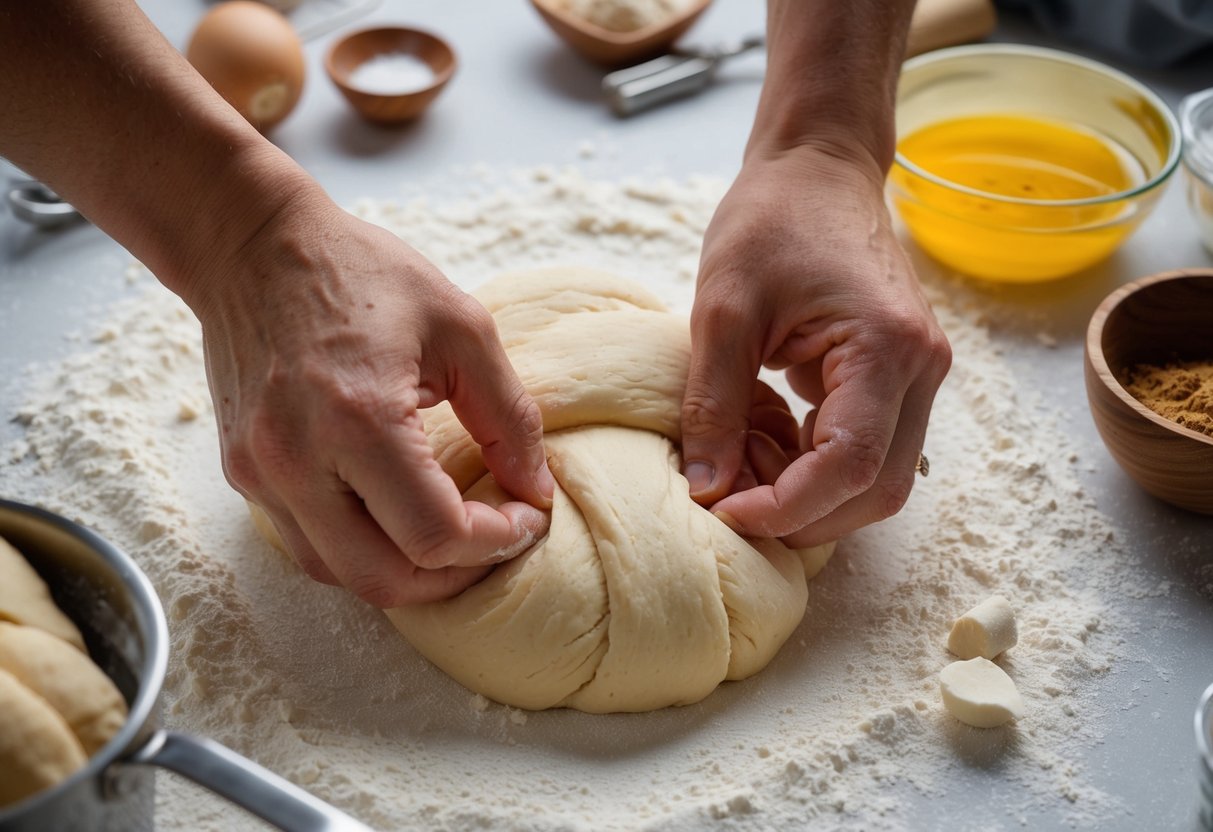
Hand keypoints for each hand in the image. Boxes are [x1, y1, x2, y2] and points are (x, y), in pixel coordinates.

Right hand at [194, 191, 553, 605]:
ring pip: (341, 575)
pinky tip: (398, 514)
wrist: (253, 247)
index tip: (528, 515)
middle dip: (456, 575)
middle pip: (386, 580)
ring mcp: (260, 474)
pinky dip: (362, 548)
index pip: (436, 535)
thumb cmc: (361, 273)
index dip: (498, 542)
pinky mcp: (243, 475)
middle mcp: (296, 461)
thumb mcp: (462, 327)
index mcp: (358, 419)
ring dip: (407, 571)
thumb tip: (535, 489)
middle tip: (497, 539)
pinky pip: (309, 545)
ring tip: (453, 533)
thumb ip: (509, 416)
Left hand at [680, 146, 951, 546]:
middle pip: (877, 490)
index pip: (850, 466)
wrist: (818, 167)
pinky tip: (766, 450)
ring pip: (879, 479)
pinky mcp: (898, 376)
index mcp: (887, 348)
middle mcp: (920, 369)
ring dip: (813, 498)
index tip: (724, 513)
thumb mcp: (724, 309)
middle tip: (732, 508)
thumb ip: (714, 404)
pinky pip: (868, 448)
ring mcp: (917, 375)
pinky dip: (818, 469)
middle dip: (804, 516)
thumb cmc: (773, 218)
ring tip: (744, 475)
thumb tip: (706, 489)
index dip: (787, 507)